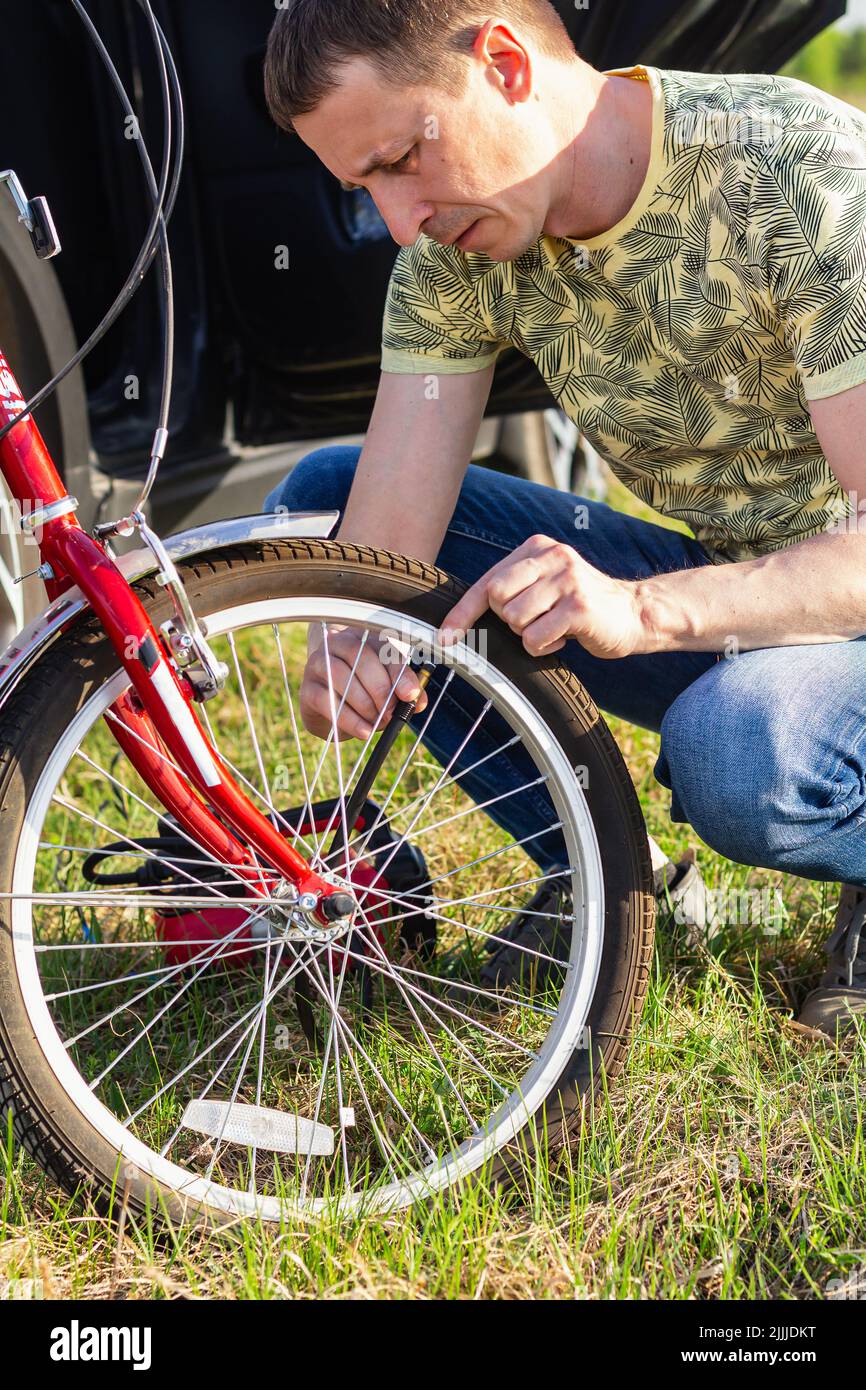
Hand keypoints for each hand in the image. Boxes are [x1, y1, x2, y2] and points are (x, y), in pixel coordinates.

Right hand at [299, 623, 428, 741]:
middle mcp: (338, 644)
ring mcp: (318, 664)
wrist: (330, 706)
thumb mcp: (388, 690)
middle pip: (359, 656)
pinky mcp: (306, 688)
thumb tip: (418, 703)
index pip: (383, 649)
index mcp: (364, 639)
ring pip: (340, 676)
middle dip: (380, 689)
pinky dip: (348, 718)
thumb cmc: (364, 692)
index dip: (399, 673)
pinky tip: (364, 731)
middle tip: (391, 713)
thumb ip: (405, 693)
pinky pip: (325, 700)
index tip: (409, 695)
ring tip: (378, 722)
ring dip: (364, 703)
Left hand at [436, 533, 645, 659]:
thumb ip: (512, 590)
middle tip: (535, 621)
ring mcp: (567, 579)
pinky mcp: (579, 607)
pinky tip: (564, 638)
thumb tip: (459, 621)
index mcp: (537, 547)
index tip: (443, 638)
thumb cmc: (580, 606)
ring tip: (554, 628)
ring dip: (529, 635)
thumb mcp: (545, 585)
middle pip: (496, 598)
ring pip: (514, 620)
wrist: (636, 614)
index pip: (487, 581)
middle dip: (508, 620)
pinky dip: (544, 647)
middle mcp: (552, 556)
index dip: (462, 612)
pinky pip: (535, 639)